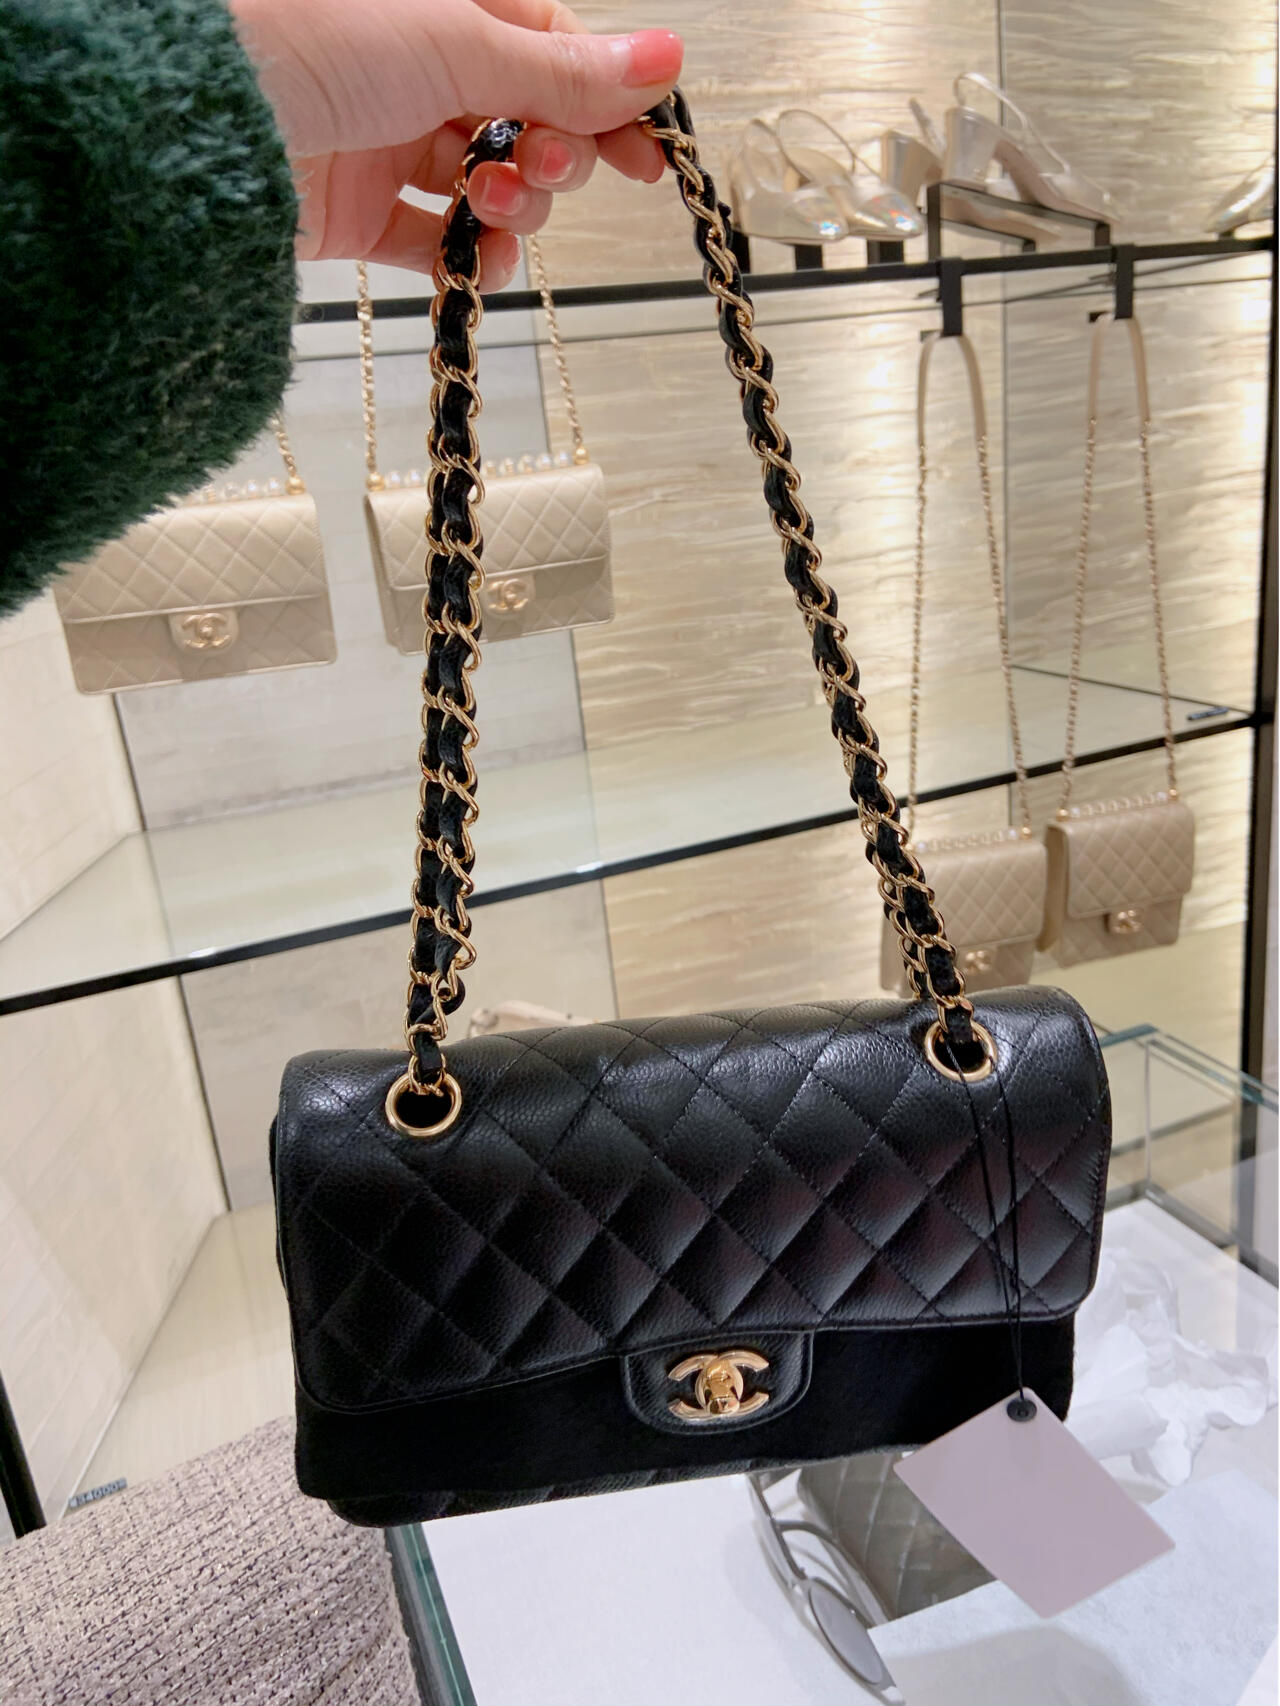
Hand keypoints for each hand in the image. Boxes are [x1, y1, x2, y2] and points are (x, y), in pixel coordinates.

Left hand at [232, 0, 682, 284]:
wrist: (194, 114)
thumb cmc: (306, 34)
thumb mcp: (456, 40)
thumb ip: (562, 68)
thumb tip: (662, 58)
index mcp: (447, 4)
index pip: (553, 52)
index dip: (606, 105)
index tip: (647, 156)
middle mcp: (417, 68)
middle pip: (528, 124)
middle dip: (555, 156)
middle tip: (544, 166)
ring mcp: (386, 140)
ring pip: (487, 186)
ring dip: (513, 208)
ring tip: (490, 205)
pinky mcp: (355, 212)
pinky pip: (433, 244)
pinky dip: (465, 259)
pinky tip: (478, 262)